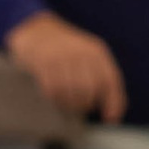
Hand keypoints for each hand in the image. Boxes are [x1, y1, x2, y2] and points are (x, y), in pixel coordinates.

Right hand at [6, 11, 126, 123]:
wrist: (35, 29)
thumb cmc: (65, 51)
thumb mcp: (87, 56)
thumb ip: (100, 79)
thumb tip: (112, 115)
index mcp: (96, 52)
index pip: (110, 81)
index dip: (113, 103)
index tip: (110, 119)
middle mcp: (81, 53)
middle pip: (89, 90)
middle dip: (86, 105)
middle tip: (80, 108)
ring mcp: (61, 57)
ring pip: (70, 92)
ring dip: (70, 105)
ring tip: (67, 105)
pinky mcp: (43, 63)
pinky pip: (52, 90)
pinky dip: (55, 99)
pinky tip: (55, 97)